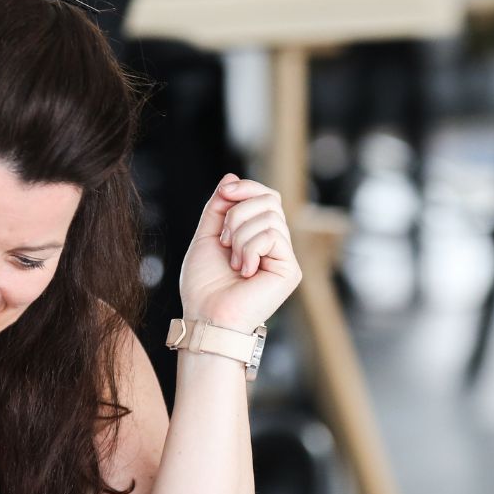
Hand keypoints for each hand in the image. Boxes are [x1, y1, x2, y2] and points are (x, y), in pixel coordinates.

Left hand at [179, 175, 301, 332]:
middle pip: (270, 200)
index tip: (224, 194)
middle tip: (223, 241)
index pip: (265, 197)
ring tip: (232, 261)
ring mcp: (284, 257)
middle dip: (238, 213)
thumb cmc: (204, 285)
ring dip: (240, 235)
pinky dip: (250, 248)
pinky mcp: (290, 270)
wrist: (207, 316)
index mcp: (258, 237)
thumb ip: (220, 207)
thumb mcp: (207, 236)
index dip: (246, 188)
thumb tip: (232, 176)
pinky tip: (244, 270)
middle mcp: (275, 246)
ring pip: (270, 217)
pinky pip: (272, 235)